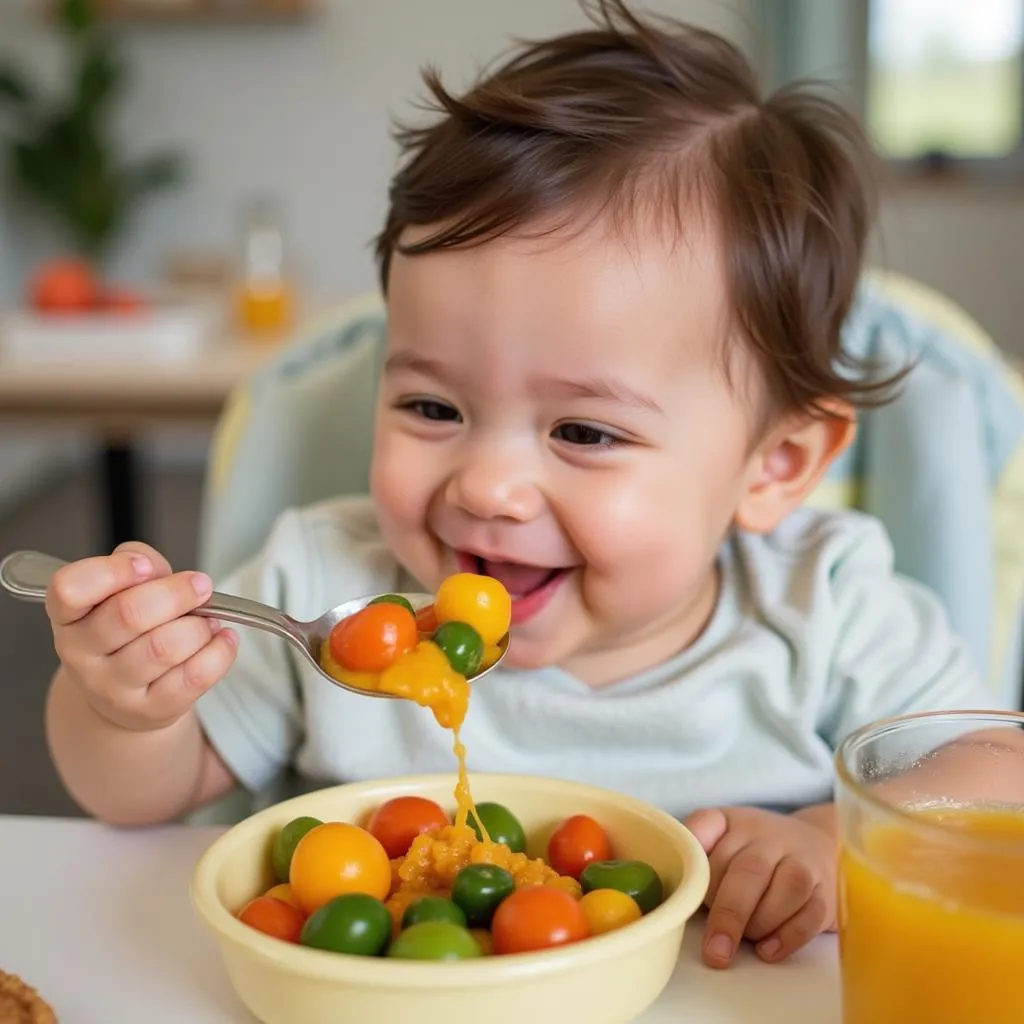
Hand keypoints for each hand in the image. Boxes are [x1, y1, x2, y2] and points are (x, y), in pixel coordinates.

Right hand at [46, 542, 237, 731]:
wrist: (128, 693)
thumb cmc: (128, 629)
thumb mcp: (121, 588)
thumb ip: (135, 561)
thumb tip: (153, 568)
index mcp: (69, 616)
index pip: (69, 589)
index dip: (112, 571)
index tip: (145, 567)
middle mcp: (81, 654)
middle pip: (129, 614)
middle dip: (177, 593)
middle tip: (200, 586)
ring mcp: (113, 688)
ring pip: (165, 647)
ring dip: (199, 626)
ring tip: (208, 619)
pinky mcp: (150, 710)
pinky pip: (193, 677)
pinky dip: (219, 652)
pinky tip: (223, 639)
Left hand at [682, 805, 836, 968]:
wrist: (819, 844)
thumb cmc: (756, 852)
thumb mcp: (723, 839)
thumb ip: (697, 856)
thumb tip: (676, 894)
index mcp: (733, 822)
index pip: (707, 826)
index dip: (696, 854)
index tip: (687, 886)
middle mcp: (768, 837)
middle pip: (749, 869)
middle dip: (730, 913)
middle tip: (715, 950)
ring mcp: (802, 861)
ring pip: (788, 887)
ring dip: (763, 922)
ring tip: (748, 941)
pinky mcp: (827, 891)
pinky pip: (813, 913)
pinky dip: (790, 936)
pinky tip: (768, 950)